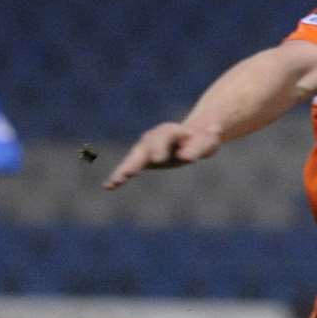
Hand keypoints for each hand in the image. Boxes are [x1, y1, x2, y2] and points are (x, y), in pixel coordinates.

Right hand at [103, 122, 225, 188]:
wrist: (195, 135)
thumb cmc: (204, 139)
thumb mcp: (207, 141)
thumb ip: (198, 147)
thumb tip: (187, 157)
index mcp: (171, 130)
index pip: (164, 136)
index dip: (160, 147)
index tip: (158, 159)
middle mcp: (154, 137)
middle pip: (143, 148)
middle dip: (136, 160)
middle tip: (130, 173)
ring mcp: (146, 148)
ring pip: (133, 159)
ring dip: (123, 170)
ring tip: (115, 181)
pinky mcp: (143, 160)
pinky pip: (129, 168)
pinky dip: (119, 176)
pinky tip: (109, 186)